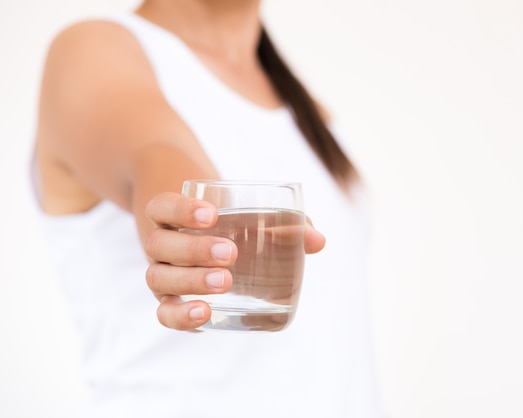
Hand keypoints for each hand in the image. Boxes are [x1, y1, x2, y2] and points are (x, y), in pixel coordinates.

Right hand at [143, 192, 324, 329]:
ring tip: (226, 282)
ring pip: (158, 279)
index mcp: (171, 215)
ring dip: (190, 282)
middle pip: (160, 245)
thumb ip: (285, 224)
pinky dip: (180, 317)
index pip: (161, 207)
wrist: (201, 238)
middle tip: (230, 253)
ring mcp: (162, 274)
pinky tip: (205, 313)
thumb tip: (318, 241)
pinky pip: (165, 313)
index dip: (180, 210)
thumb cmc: (230, 224)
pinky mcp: (171, 302)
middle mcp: (161, 244)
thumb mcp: (249, 216)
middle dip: (194, 250)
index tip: (213, 214)